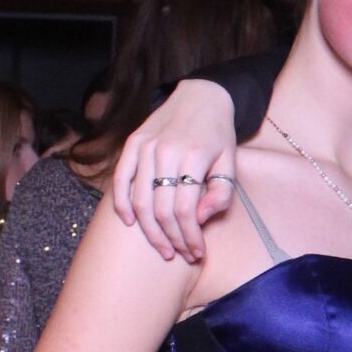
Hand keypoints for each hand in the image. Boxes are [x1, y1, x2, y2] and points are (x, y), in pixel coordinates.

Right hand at [112, 82, 238, 263]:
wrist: (201, 96)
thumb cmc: (218, 135)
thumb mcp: (230, 163)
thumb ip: (220, 194)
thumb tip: (199, 220)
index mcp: (194, 157)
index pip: (185, 210)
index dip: (190, 237)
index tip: (197, 252)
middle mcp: (166, 151)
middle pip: (161, 210)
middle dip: (171, 239)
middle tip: (179, 254)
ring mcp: (145, 147)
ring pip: (140, 200)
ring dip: (149, 230)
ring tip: (162, 247)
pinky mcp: (132, 143)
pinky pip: (120, 179)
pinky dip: (121, 204)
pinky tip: (130, 223)